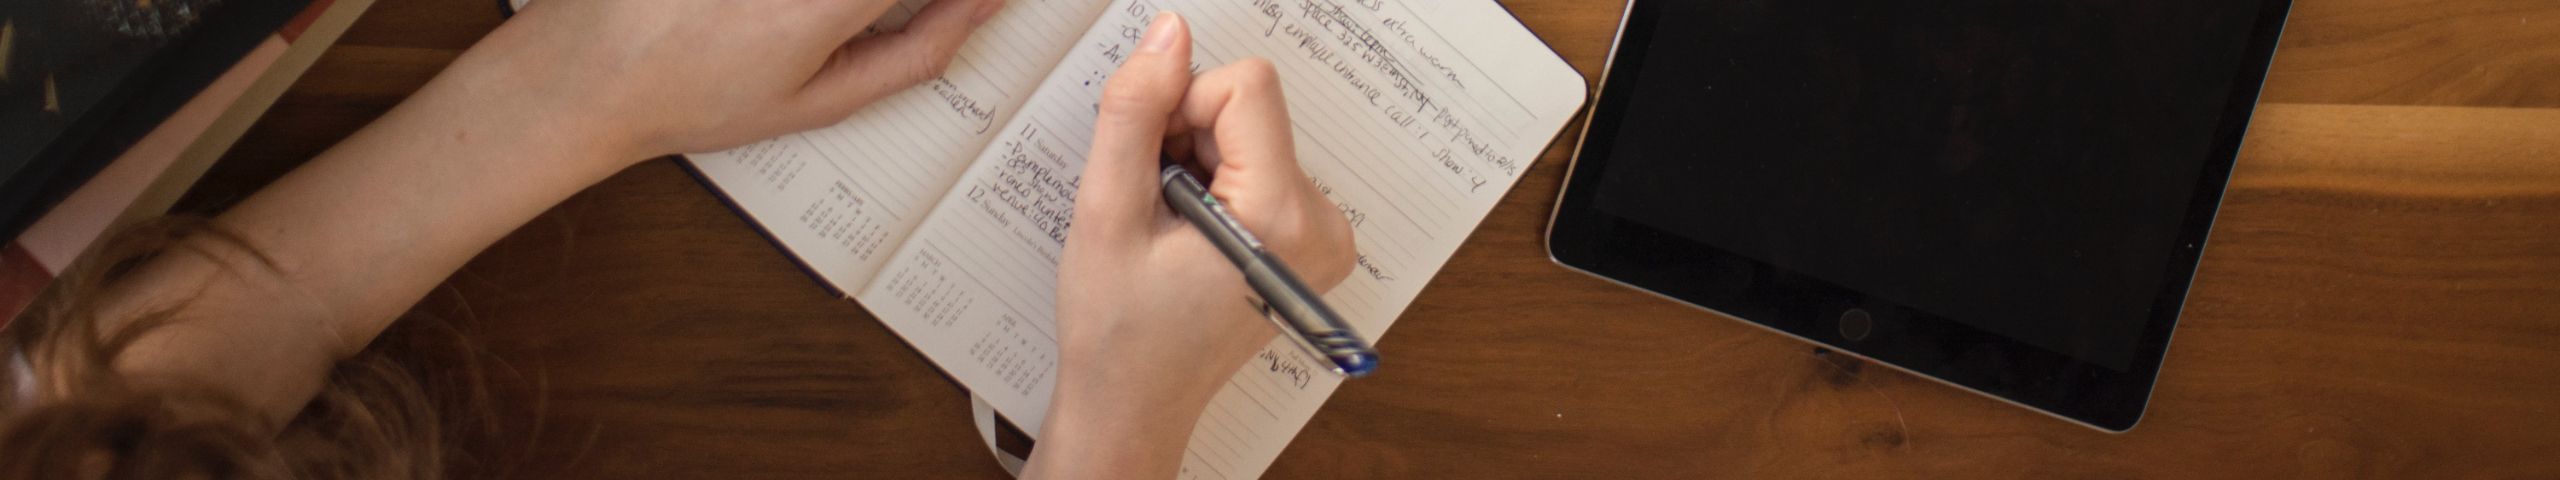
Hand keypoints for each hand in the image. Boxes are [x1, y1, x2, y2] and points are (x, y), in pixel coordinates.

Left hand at [450, 0, 1005, 163]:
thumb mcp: (824, 100)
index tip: (984, 1)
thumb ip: (920, 49)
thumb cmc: (696, 96)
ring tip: (820, 31)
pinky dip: (821, 4)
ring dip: (860, 6)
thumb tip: (984, 3)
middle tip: (864, 29)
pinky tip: (782, 20)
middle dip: (904, 3)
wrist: (585, 73)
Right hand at [1029, 12, 1355, 478]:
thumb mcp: (1107, 211)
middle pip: (1251, 110)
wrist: (1136, 403)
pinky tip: (1190, 235)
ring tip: (1169, 229)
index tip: (1151, 166)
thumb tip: (1169, 35)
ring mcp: (1324, 235)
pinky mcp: (1312, 239)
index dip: (1181, 108)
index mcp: (1282, 217)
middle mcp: (1322, 224)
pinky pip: (1262, 165)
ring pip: (1252, 134)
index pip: (1246, 88)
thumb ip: (1135, 112)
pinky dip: (1218, 183)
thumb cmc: (1118, 329)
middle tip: (1153, 206)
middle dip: (1187, 139)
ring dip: (1198, 162)